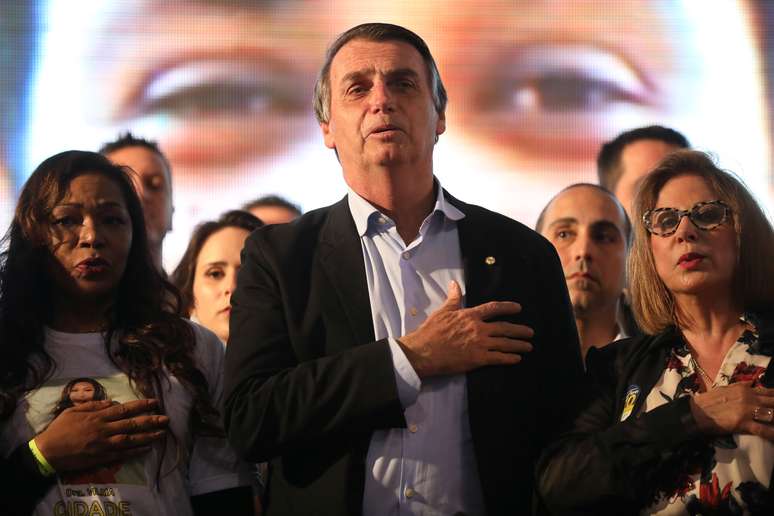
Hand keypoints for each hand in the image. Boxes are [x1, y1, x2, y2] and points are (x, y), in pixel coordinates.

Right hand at [34, 398, 168, 471]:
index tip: (155, 402)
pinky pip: (123, 454)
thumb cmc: (59, 429)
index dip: (142, 405)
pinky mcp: (101, 457)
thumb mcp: (74, 410)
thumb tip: (111, 402)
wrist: (48, 452)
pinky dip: (136, 451)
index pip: (125, 409)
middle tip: (167, 419)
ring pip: (131, 439)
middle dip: (151, 420)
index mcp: (98, 416)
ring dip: (148, 436)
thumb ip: (93, 405)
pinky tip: (148, 449)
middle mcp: (105, 430)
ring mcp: (104, 445)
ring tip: (163, 433)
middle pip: (132, 424)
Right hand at [397, 280, 533, 377]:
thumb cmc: (431, 331)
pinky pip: (498, 358)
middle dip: (519, 330)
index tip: (518, 308)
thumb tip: (454, 283)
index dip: (507, 307)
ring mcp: (480, 344)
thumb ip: (453, 298)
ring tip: (528, 346)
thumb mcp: (443, 311)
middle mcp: (479, 328)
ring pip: (504, 343)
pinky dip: (509, 358)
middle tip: (530, 332)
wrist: (424, 351)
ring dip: (518, 345)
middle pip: (504, 328)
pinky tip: (517, 359)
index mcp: (470, 315)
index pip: (493, 308)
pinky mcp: (478, 359)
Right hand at [690, 382, 773, 439]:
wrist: (695, 412)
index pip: (769, 392)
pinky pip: (763, 430)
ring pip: (772, 415)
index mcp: (745, 389)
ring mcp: (747, 410)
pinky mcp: (743, 423)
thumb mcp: (725, 388)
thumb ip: (741, 386)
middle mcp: (749, 398)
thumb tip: (753, 383)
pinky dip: (772, 434)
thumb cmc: (708, 401)